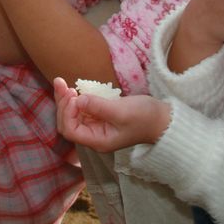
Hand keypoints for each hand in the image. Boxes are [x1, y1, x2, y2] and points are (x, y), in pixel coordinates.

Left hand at [53, 77, 171, 151]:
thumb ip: (98, 107)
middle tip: (61, 82)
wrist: (162, 119)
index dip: (66, 113)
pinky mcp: (101, 117)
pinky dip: (75, 99)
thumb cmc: (145, 118)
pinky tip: (75, 89)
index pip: (71, 130)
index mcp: (98, 141)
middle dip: (62, 103)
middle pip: (68, 122)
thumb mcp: (121, 111)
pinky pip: (82, 109)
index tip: (73, 96)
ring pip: (73, 115)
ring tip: (63, 84)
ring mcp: (97, 126)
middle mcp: (94, 136)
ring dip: (66, 99)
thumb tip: (77, 100)